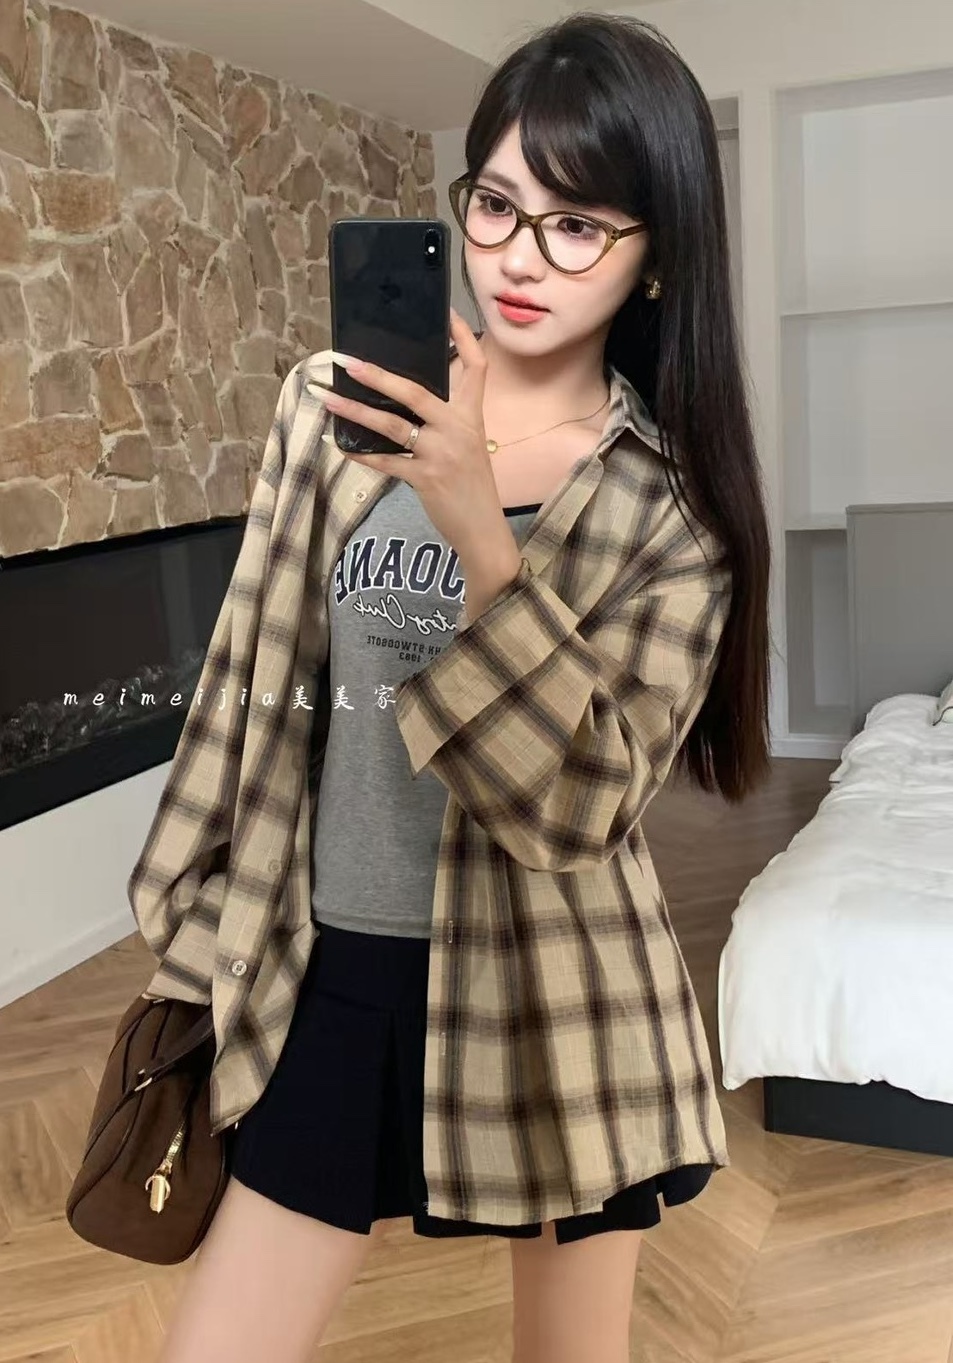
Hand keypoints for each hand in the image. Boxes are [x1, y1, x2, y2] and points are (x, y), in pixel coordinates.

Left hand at [318, 308, 508, 565]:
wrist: (483, 530)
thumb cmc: (472, 488)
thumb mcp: (469, 448)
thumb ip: (444, 424)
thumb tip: (402, 404)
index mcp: (472, 418)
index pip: (477, 369)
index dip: (466, 338)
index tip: (449, 314)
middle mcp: (458, 430)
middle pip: (415, 392)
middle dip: (377, 375)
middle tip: (347, 362)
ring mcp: (441, 454)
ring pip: (392, 425)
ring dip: (356, 412)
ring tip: (329, 400)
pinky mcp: (425, 479)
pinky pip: (385, 461)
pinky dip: (361, 453)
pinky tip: (341, 444)